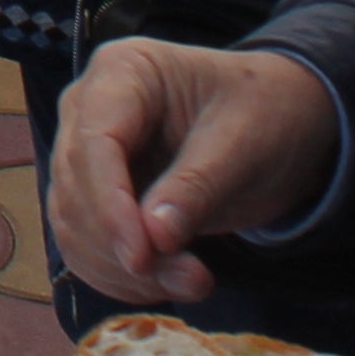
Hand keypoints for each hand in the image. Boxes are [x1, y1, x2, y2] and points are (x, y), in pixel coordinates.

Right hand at [44, 39, 338, 304]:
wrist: (282, 121)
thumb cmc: (266, 113)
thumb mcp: (244, 144)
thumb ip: (196, 188)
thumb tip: (154, 238)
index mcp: (123, 72)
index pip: (94, 143)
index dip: (110, 206)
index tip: (142, 257)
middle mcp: (89, 108)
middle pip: (75, 188)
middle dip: (123, 245)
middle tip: (193, 281)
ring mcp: (86, 153)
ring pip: (73, 224)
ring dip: (122, 269)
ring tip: (192, 283)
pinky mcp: (94, 195)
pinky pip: (84, 245)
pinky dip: (118, 276)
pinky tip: (167, 283)